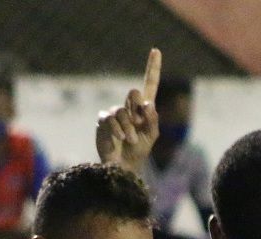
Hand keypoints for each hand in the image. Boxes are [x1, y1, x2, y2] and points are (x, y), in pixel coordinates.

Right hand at [95, 48, 161, 175]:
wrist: (124, 166)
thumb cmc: (139, 151)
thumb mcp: (152, 135)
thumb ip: (153, 119)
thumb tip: (148, 104)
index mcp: (144, 108)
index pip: (150, 84)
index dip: (153, 67)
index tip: (156, 50)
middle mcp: (129, 107)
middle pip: (133, 93)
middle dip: (137, 109)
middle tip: (138, 125)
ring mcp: (115, 113)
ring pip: (122, 110)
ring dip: (128, 127)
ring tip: (131, 139)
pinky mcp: (103, 121)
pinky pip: (110, 118)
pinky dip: (117, 129)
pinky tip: (120, 138)